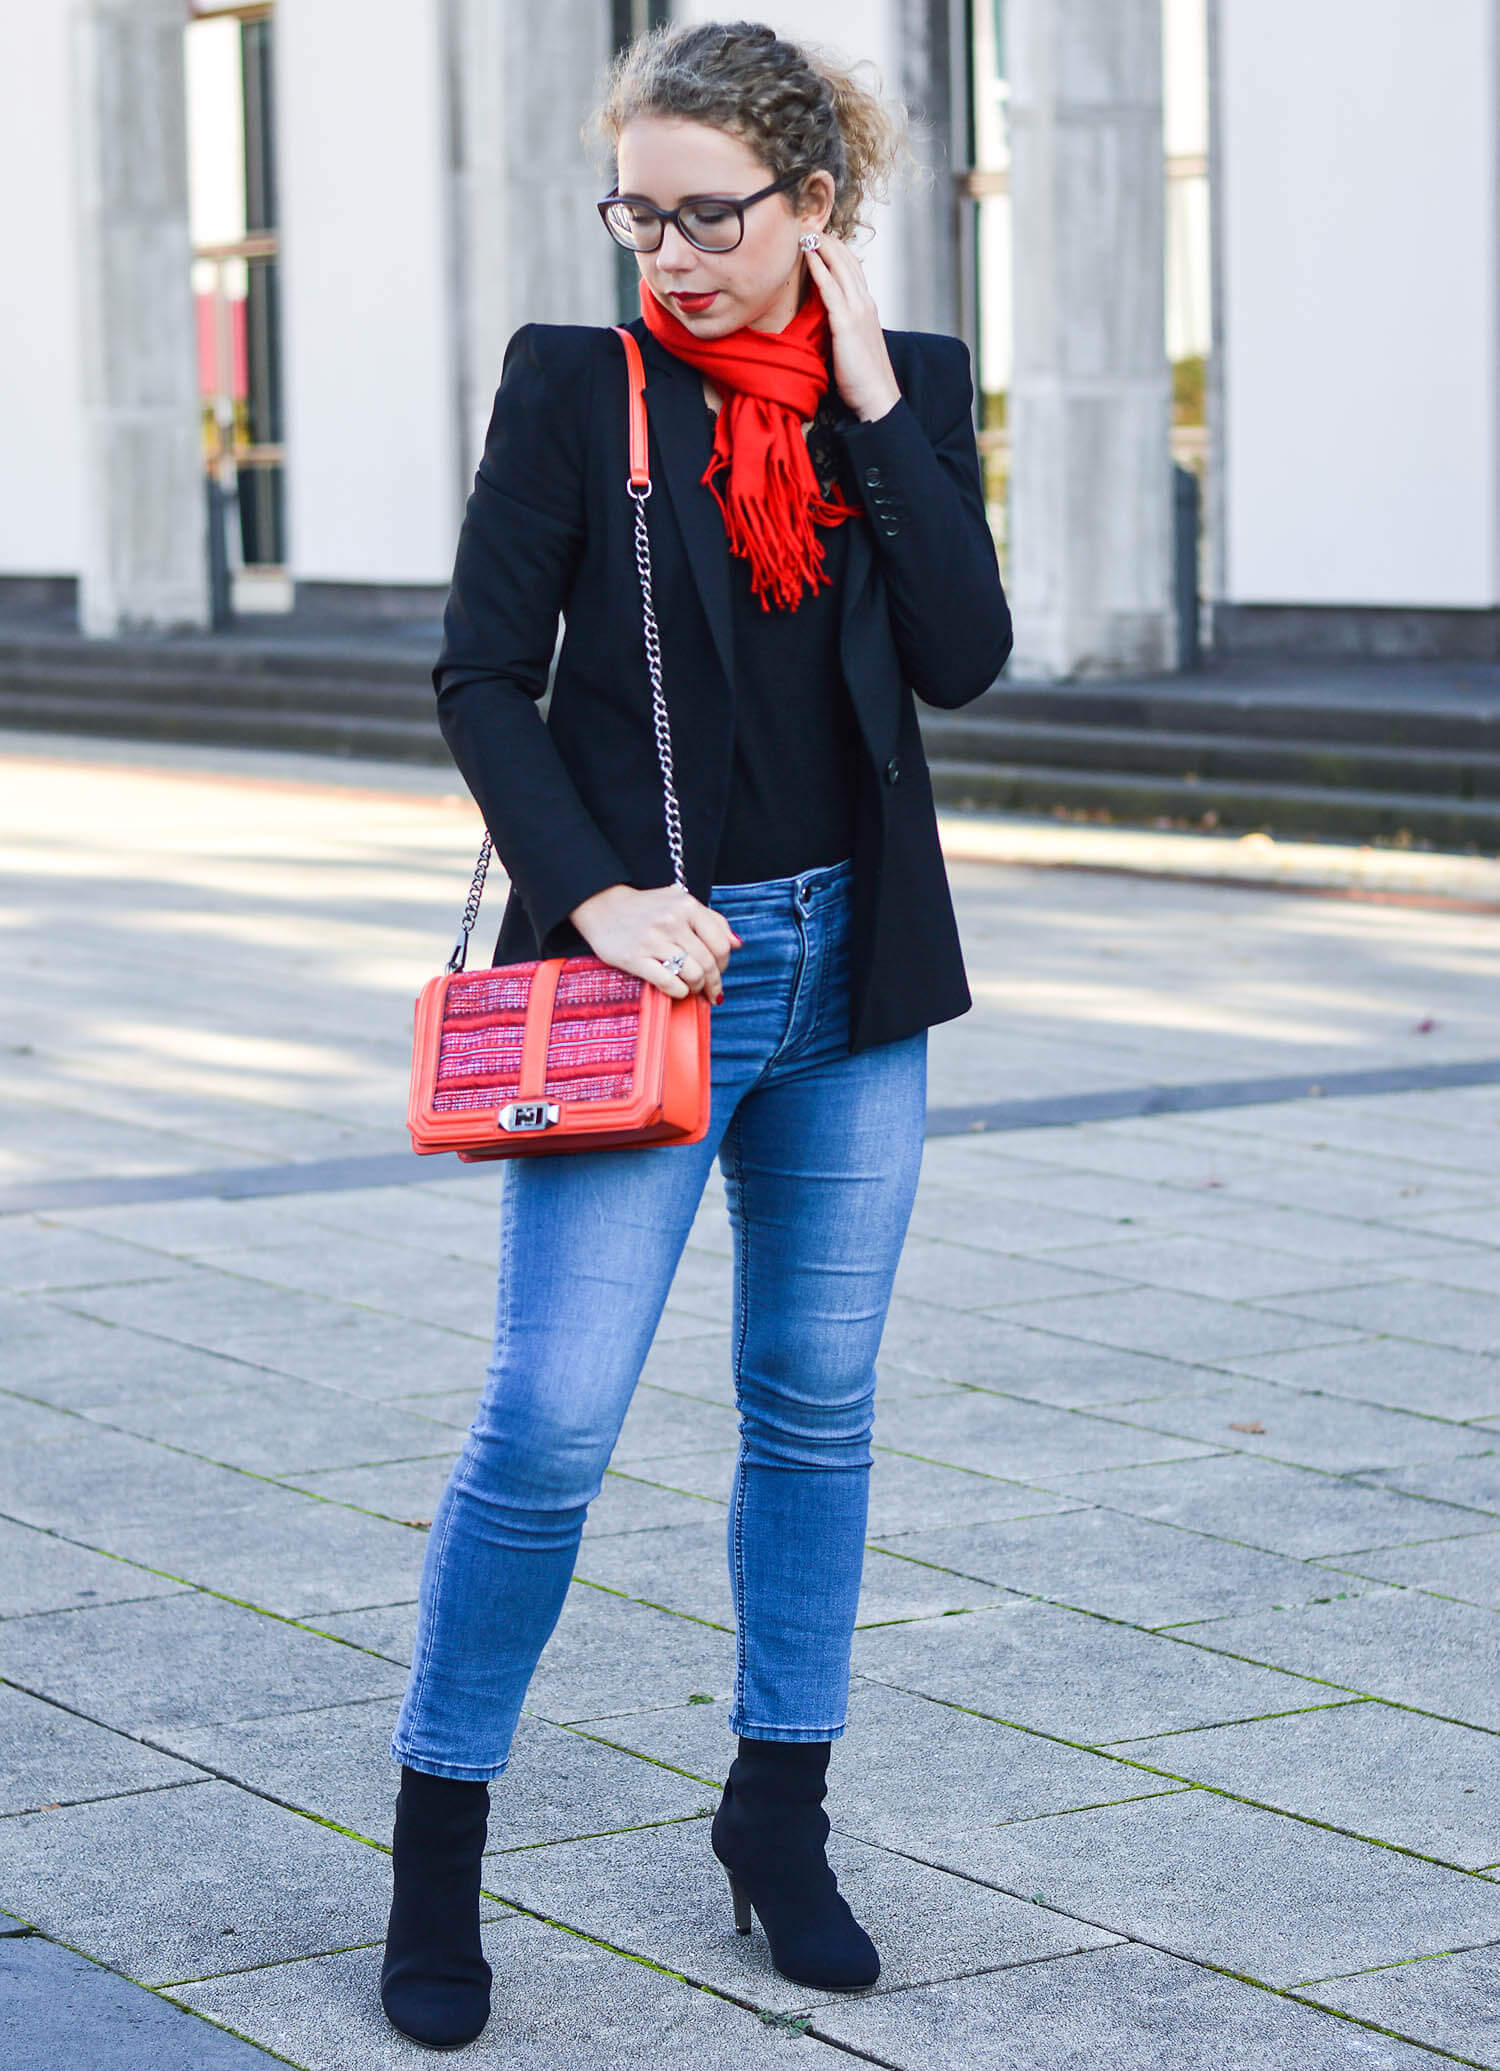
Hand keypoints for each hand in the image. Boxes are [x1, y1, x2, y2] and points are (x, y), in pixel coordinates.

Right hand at [569, 883, 737, 1002]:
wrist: (603, 907)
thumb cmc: (646, 908)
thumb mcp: (680, 902)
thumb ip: (711, 920)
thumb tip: (736, 944)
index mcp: (687, 905)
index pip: (721, 943)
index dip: (724, 963)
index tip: (719, 971)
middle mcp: (672, 921)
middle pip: (708, 962)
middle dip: (713, 981)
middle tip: (709, 990)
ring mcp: (653, 940)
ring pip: (692, 974)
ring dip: (696, 987)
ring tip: (692, 988)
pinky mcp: (635, 958)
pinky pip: (669, 983)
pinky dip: (679, 992)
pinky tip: (677, 990)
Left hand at [803, 235, 900, 422]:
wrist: (877, 397)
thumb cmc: (863, 378)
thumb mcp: (854, 345)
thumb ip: (844, 327)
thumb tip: (828, 323)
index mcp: (867, 308)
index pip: (853, 270)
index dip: (838, 251)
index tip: (822, 238)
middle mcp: (865, 303)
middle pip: (846, 261)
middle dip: (828, 241)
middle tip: (810, 225)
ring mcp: (857, 311)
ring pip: (840, 268)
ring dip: (822, 246)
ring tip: (806, 231)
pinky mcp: (847, 323)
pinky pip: (830, 289)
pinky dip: (819, 269)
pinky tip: (808, 255)